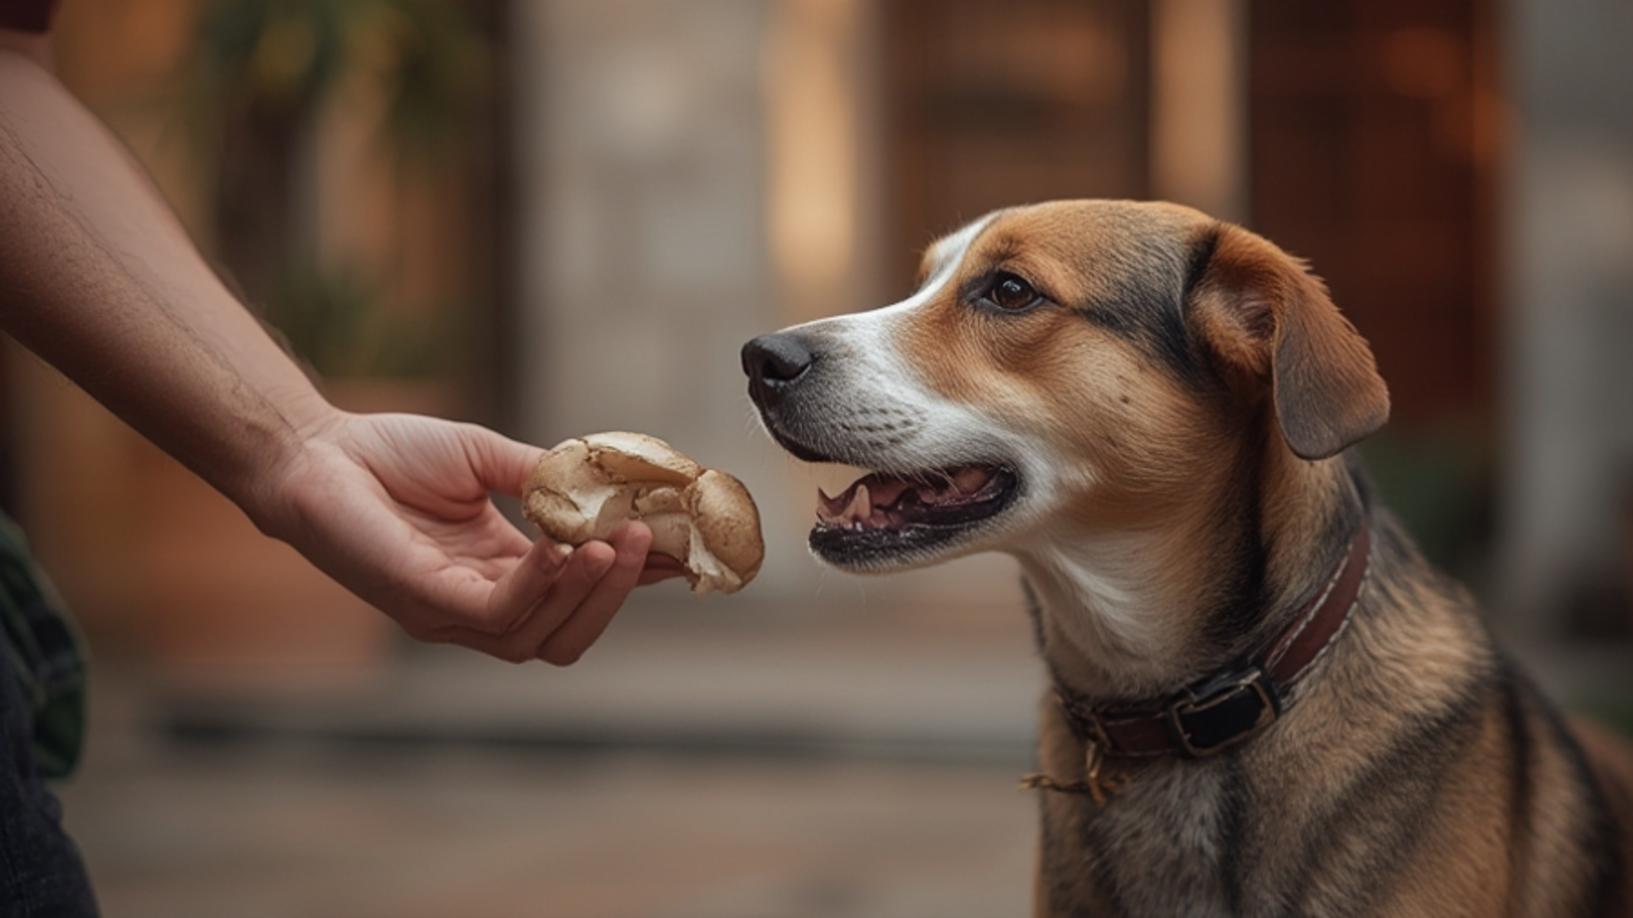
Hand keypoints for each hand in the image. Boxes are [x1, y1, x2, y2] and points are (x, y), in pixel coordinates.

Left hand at [253, 411, 680, 663]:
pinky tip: (561, 548)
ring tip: (615, 542)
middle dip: (618, 596)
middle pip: (568, 636)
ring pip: (540, 637)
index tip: (679, 549)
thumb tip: (612, 480)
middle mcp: (480, 606)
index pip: (580, 595)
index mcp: (501, 575)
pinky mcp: (424, 602)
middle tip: (649, 544)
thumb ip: (545, 477)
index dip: (632, 580)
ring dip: (588, 593)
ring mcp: (450, 613)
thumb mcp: (488, 459)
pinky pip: (496, 613)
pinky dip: (538, 585)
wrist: (315, 450)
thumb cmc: (389, 453)